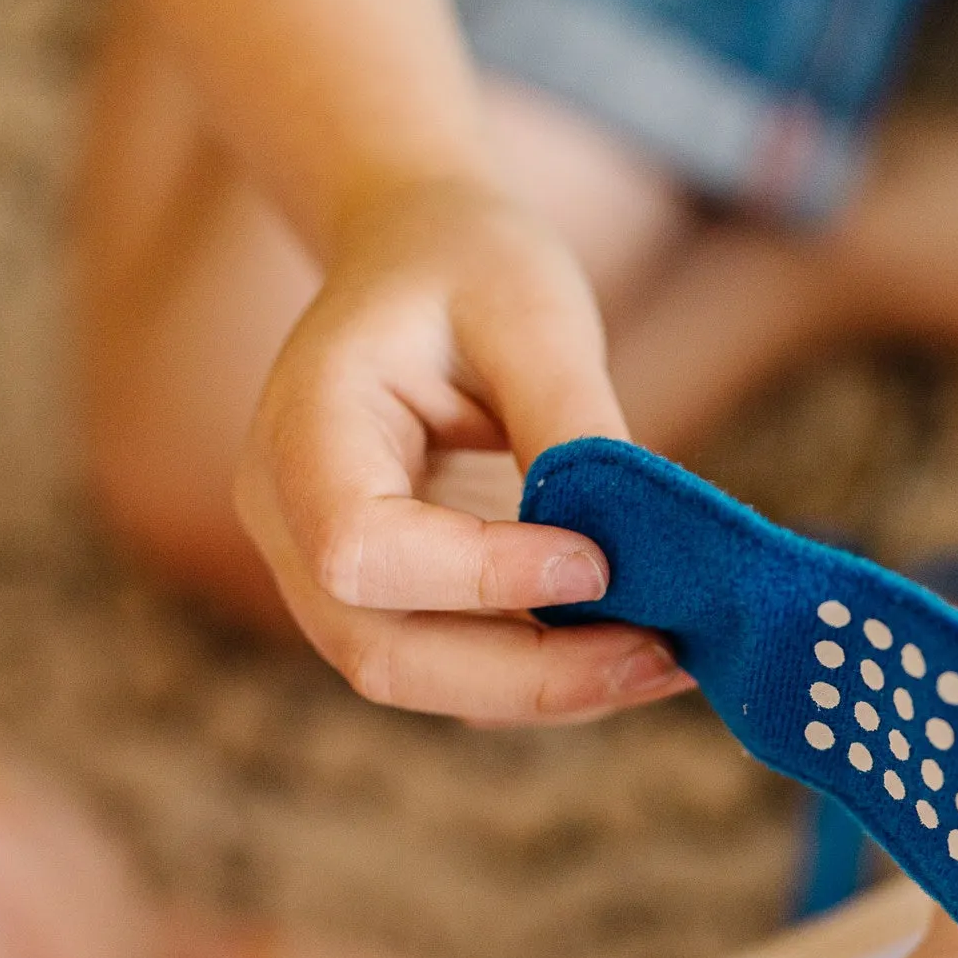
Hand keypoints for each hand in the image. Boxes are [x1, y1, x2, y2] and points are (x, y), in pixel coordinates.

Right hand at [236, 177, 690, 722]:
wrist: (420, 264)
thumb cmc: (469, 267)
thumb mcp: (530, 310)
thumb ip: (569, 422)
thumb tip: (627, 547)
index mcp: (301, 427)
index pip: (360, 547)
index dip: (478, 578)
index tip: (597, 562)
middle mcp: (288, 522)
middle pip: (384, 653)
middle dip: (532, 676)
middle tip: (662, 655)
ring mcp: (328, 578)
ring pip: (424, 684)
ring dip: (553, 693)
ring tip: (669, 660)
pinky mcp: (394, 606)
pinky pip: (461, 677)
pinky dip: (552, 683)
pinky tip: (641, 656)